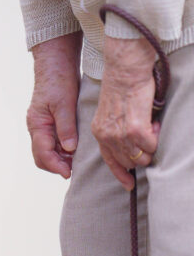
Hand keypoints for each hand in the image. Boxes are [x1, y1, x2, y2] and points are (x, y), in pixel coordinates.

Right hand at [27, 33, 81, 178]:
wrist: (56, 63)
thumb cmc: (59, 80)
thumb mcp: (65, 104)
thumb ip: (66, 128)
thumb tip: (69, 150)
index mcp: (37, 124)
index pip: (42, 154)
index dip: (55, 166)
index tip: (69, 173)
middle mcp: (36, 128)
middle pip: (42, 156)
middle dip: (56, 165)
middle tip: (74, 169)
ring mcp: (41, 126)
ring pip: (47, 151)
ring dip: (60, 158)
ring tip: (77, 160)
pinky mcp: (49, 123)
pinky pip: (53, 142)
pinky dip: (62, 150)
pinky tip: (75, 149)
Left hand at [92, 37, 159, 190]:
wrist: (126, 70)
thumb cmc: (123, 87)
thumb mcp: (111, 113)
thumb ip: (115, 130)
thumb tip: (130, 146)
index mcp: (99, 133)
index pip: (110, 161)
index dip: (121, 174)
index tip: (129, 185)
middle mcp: (106, 136)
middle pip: (129, 161)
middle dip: (143, 154)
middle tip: (149, 135)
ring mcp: (119, 134)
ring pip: (141, 156)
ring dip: (151, 145)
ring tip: (151, 128)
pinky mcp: (134, 128)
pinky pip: (151, 145)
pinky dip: (156, 136)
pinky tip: (154, 124)